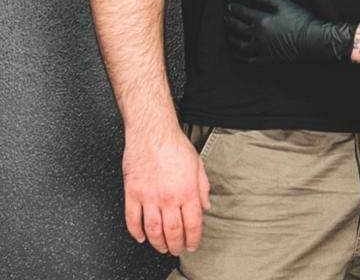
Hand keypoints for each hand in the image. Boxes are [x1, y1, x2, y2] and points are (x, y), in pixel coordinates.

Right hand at [122, 124, 209, 255]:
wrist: (152, 131)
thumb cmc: (174, 143)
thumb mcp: (197, 163)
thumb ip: (203, 187)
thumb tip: (205, 206)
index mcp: (187, 190)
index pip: (193, 225)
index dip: (193, 239)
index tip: (192, 245)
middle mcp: (169, 197)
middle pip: (173, 233)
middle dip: (176, 246)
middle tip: (177, 250)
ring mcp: (149, 197)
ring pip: (153, 231)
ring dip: (158, 244)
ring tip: (161, 247)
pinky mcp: (132, 194)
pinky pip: (133, 220)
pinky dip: (136, 232)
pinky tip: (141, 237)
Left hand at [224, 0, 356, 65]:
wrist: (311, 40)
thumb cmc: (300, 19)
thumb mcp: (284, 4)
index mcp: (261, 20)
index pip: (243, 13)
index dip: (235, 9)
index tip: (229, 7)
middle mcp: (258, 35)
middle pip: (239, 28)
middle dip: (230, 22)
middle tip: (225, 18)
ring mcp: (261, 48)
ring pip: (241, 45)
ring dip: (232, 39)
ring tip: (228, 36)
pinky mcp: (267, 59)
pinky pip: (250, 59)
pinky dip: (241, 56)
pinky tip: (238, 54)